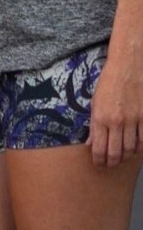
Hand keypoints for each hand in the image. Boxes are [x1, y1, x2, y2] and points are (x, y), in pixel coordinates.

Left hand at [88, 47, 142, 166]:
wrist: (128, 65)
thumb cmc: (109, 82)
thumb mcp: (94, 102)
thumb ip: (93, 124)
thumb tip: (91, 143)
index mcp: (101, 117)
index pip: (99, 149)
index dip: (99, 161)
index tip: (99, 164)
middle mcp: (118, 121)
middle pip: (117, 152)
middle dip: (112, 162)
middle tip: (110, 164)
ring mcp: (134, 119)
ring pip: (132, 148)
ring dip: (126, 156)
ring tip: (122, 157)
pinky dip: (140, 147)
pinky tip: (135, 147)